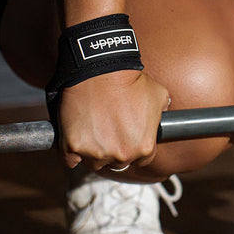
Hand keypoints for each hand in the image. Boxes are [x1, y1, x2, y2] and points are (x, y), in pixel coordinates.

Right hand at [56, 68, 170, 171]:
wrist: (101, 70)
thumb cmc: (130, 81)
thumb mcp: (159, 95)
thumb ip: (163, 111)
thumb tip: (164, 114)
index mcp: (144, 148)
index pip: (142, 160)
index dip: (135, 148)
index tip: (127, 139)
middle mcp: (121, 155)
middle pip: (117, 163)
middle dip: (114, 150)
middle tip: (109, 131)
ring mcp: (95, 153)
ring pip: (94, 163)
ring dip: (93, 152)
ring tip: (93, 131)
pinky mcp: (72, 147)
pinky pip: (70, 160)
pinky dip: (72, 152)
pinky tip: (76, 136)